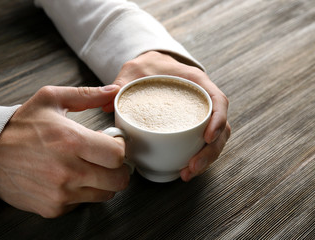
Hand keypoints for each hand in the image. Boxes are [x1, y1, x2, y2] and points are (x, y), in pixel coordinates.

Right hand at [0, 85, 128, 217]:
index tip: (113, 143)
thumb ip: (86, 95)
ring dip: (103, 182)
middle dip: (118, 168)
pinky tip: (70, 178)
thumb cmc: (20, 127)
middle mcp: (68, 171)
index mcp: (71, 141)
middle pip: (118, 181)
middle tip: (107, 159)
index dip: (120, 148)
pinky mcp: (54, 208)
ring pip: (105, 195)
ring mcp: (61, 193)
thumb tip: (114, 91)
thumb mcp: (50, 99)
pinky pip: (84, 203)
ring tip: (89, 167)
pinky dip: (83, 192)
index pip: (117, 155)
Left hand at [104, 51, 230, 181]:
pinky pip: (202, 142)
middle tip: (191, 167)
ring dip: (205, 159)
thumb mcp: (134, 69)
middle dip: (210, 151)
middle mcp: (203, 99)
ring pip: (215, 139)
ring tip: (187, 173)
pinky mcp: (192, 125)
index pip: (218, 100)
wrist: (153, 66)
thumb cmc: (148, 66)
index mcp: (196, 82)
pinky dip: (197, 156)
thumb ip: (122, 82)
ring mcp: (199, 114)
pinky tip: (184, 169)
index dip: (218, 120)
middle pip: (221, 127)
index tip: (208, 138)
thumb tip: (108, 104)